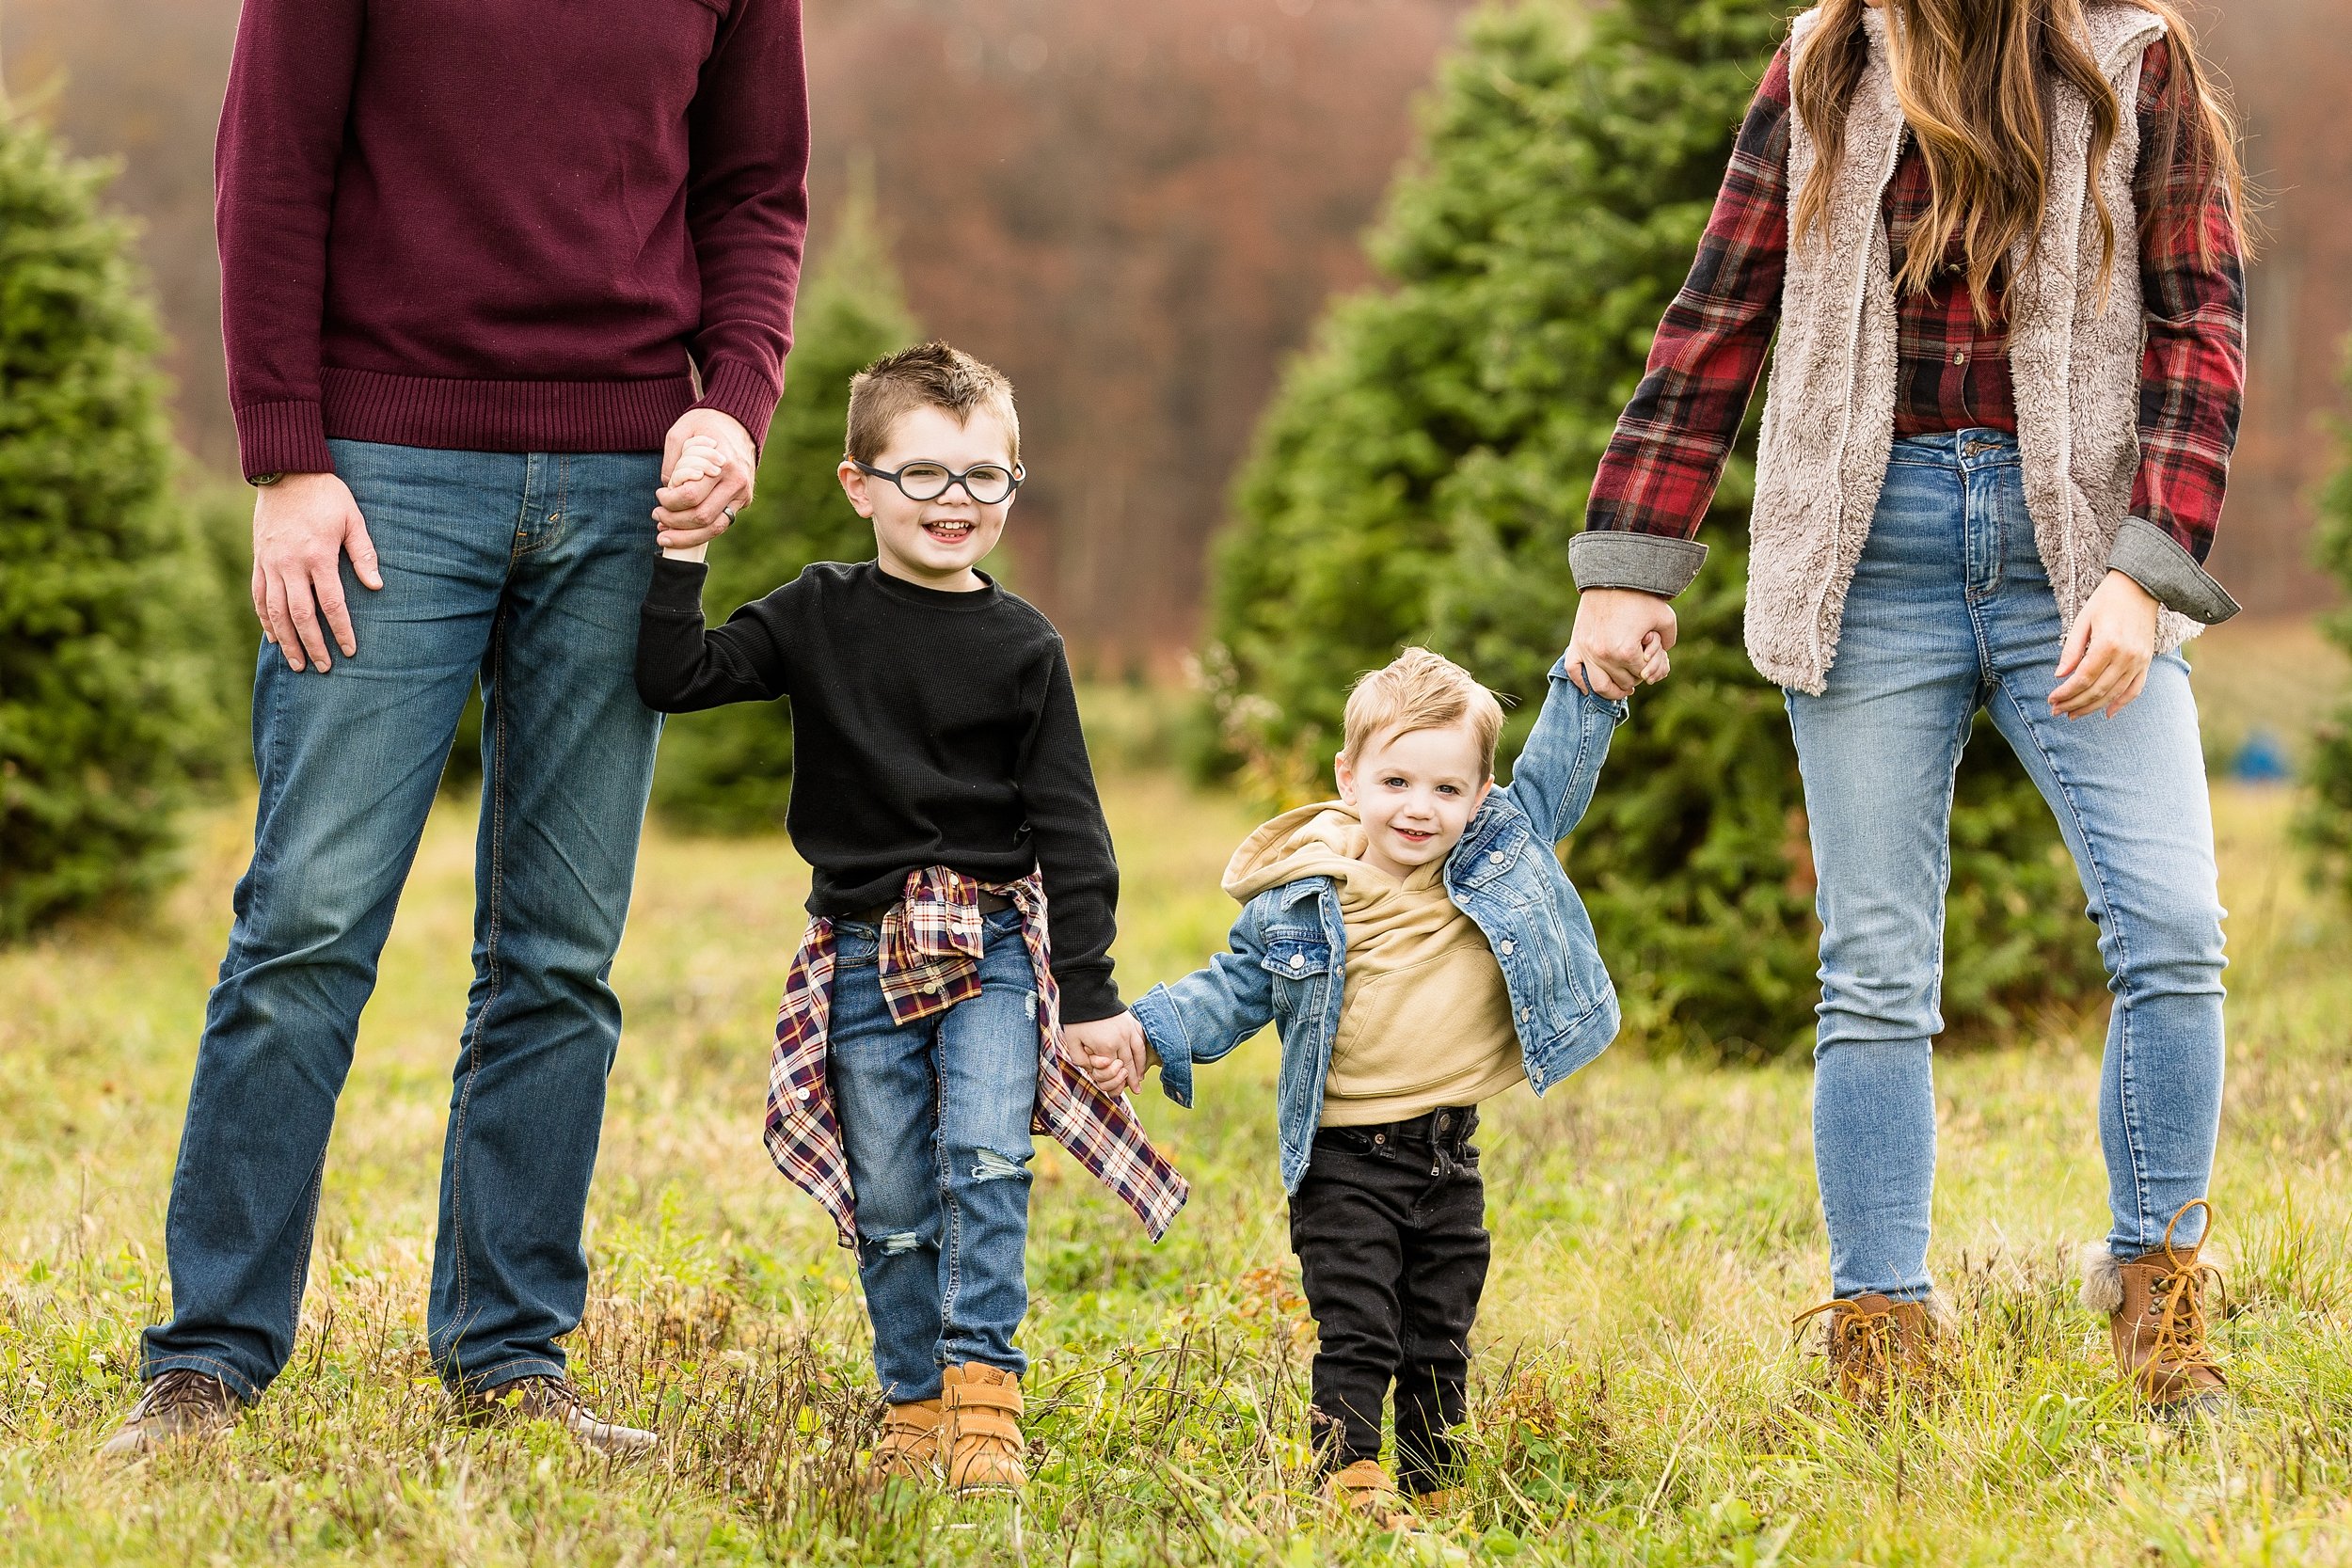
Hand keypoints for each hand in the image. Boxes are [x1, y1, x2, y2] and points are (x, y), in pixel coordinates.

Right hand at [250, 472, 382, 673]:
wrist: (285, 471)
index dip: (341, 630)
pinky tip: (272, 637)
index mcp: (318, 556)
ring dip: (285, 640)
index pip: (331, 604)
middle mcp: (290, 564)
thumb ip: (364, 553)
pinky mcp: (258, 559)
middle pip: (300, 615)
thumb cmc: (326, 495)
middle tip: (324, 668)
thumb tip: (376, 586)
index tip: (350, 650)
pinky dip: (264, 619)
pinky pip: (258, 595)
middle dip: (313, 645)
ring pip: (274, 611)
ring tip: (296, 663)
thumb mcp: (353, 518)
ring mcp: (270, 563)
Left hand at [654, 408, 755, 549]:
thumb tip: (668, 491)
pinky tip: (683, 533)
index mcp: (722, 464)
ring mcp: (742, 494)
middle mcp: (736, 482)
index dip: (669, 502)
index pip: (691, 496)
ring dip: (687, 537)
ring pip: (714, 528)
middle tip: (657, 516)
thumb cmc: (706, 425)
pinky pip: (721, 524)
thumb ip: (672, 463)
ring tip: (665, 536)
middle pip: (702, 517)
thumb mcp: (681, 433)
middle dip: (674, 522)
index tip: (659, 495)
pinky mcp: (743, 501)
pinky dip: (700, 533)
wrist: (739, 420)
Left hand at [1066, 1012, 1147, 1094]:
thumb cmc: (1078, 1020)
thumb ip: (1081, 1060)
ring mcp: (1129, 1030)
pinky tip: (1142, 1059)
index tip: (1117, 1092)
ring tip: (1140, 1078)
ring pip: (1139, 1053)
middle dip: (1132, 1079)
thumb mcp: (1072, 1042)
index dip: (1115, 1082)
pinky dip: (1143, 1052)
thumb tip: (1094, 1070)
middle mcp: (1121, 1039)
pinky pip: (1142, 1040)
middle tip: (1136, 1090)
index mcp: (1106, 1047)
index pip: (1114, 1070)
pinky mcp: (1132, 1022)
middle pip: (1129, 1064)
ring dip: (1140, 1067)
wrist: (1087, 994)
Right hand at [1566, 587, 1678, 697]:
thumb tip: (1660, 656)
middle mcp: (1604, 655)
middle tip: (1640, 666)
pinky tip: (1589, 688)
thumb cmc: (1641, 596)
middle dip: (1635, 676)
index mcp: (1625, 651)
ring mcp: (1587, 651)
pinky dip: (1581, 682)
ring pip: (1598, 686)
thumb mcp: (1665, 618)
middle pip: (1623, 682)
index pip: (1642, 674)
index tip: (1652, 654)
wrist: (1613, 577)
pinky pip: (1573, 671)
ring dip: (1613, 691)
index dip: (1652, 666)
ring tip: (1621, 689)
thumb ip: (1668, 641)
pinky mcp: (1577, 643)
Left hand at [2050, 570, 2158, 718]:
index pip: (2083, 679)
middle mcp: (2126, 656)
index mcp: (2107, 644)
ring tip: (2073, 714)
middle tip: (2057, 711)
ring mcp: (2139, 661)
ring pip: (2114, 694)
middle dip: (2074, 704)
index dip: (2066, 693)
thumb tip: (2059, 676)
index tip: (2051, 700)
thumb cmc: (2106, 601)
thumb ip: (2071, 650)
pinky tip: (2107, 713)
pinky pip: (2135, 689)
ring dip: (2092, 707)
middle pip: (2097, 690)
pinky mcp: (2146, 662)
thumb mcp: (2082, 621)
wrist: (2140, 588)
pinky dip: (2122, 703)